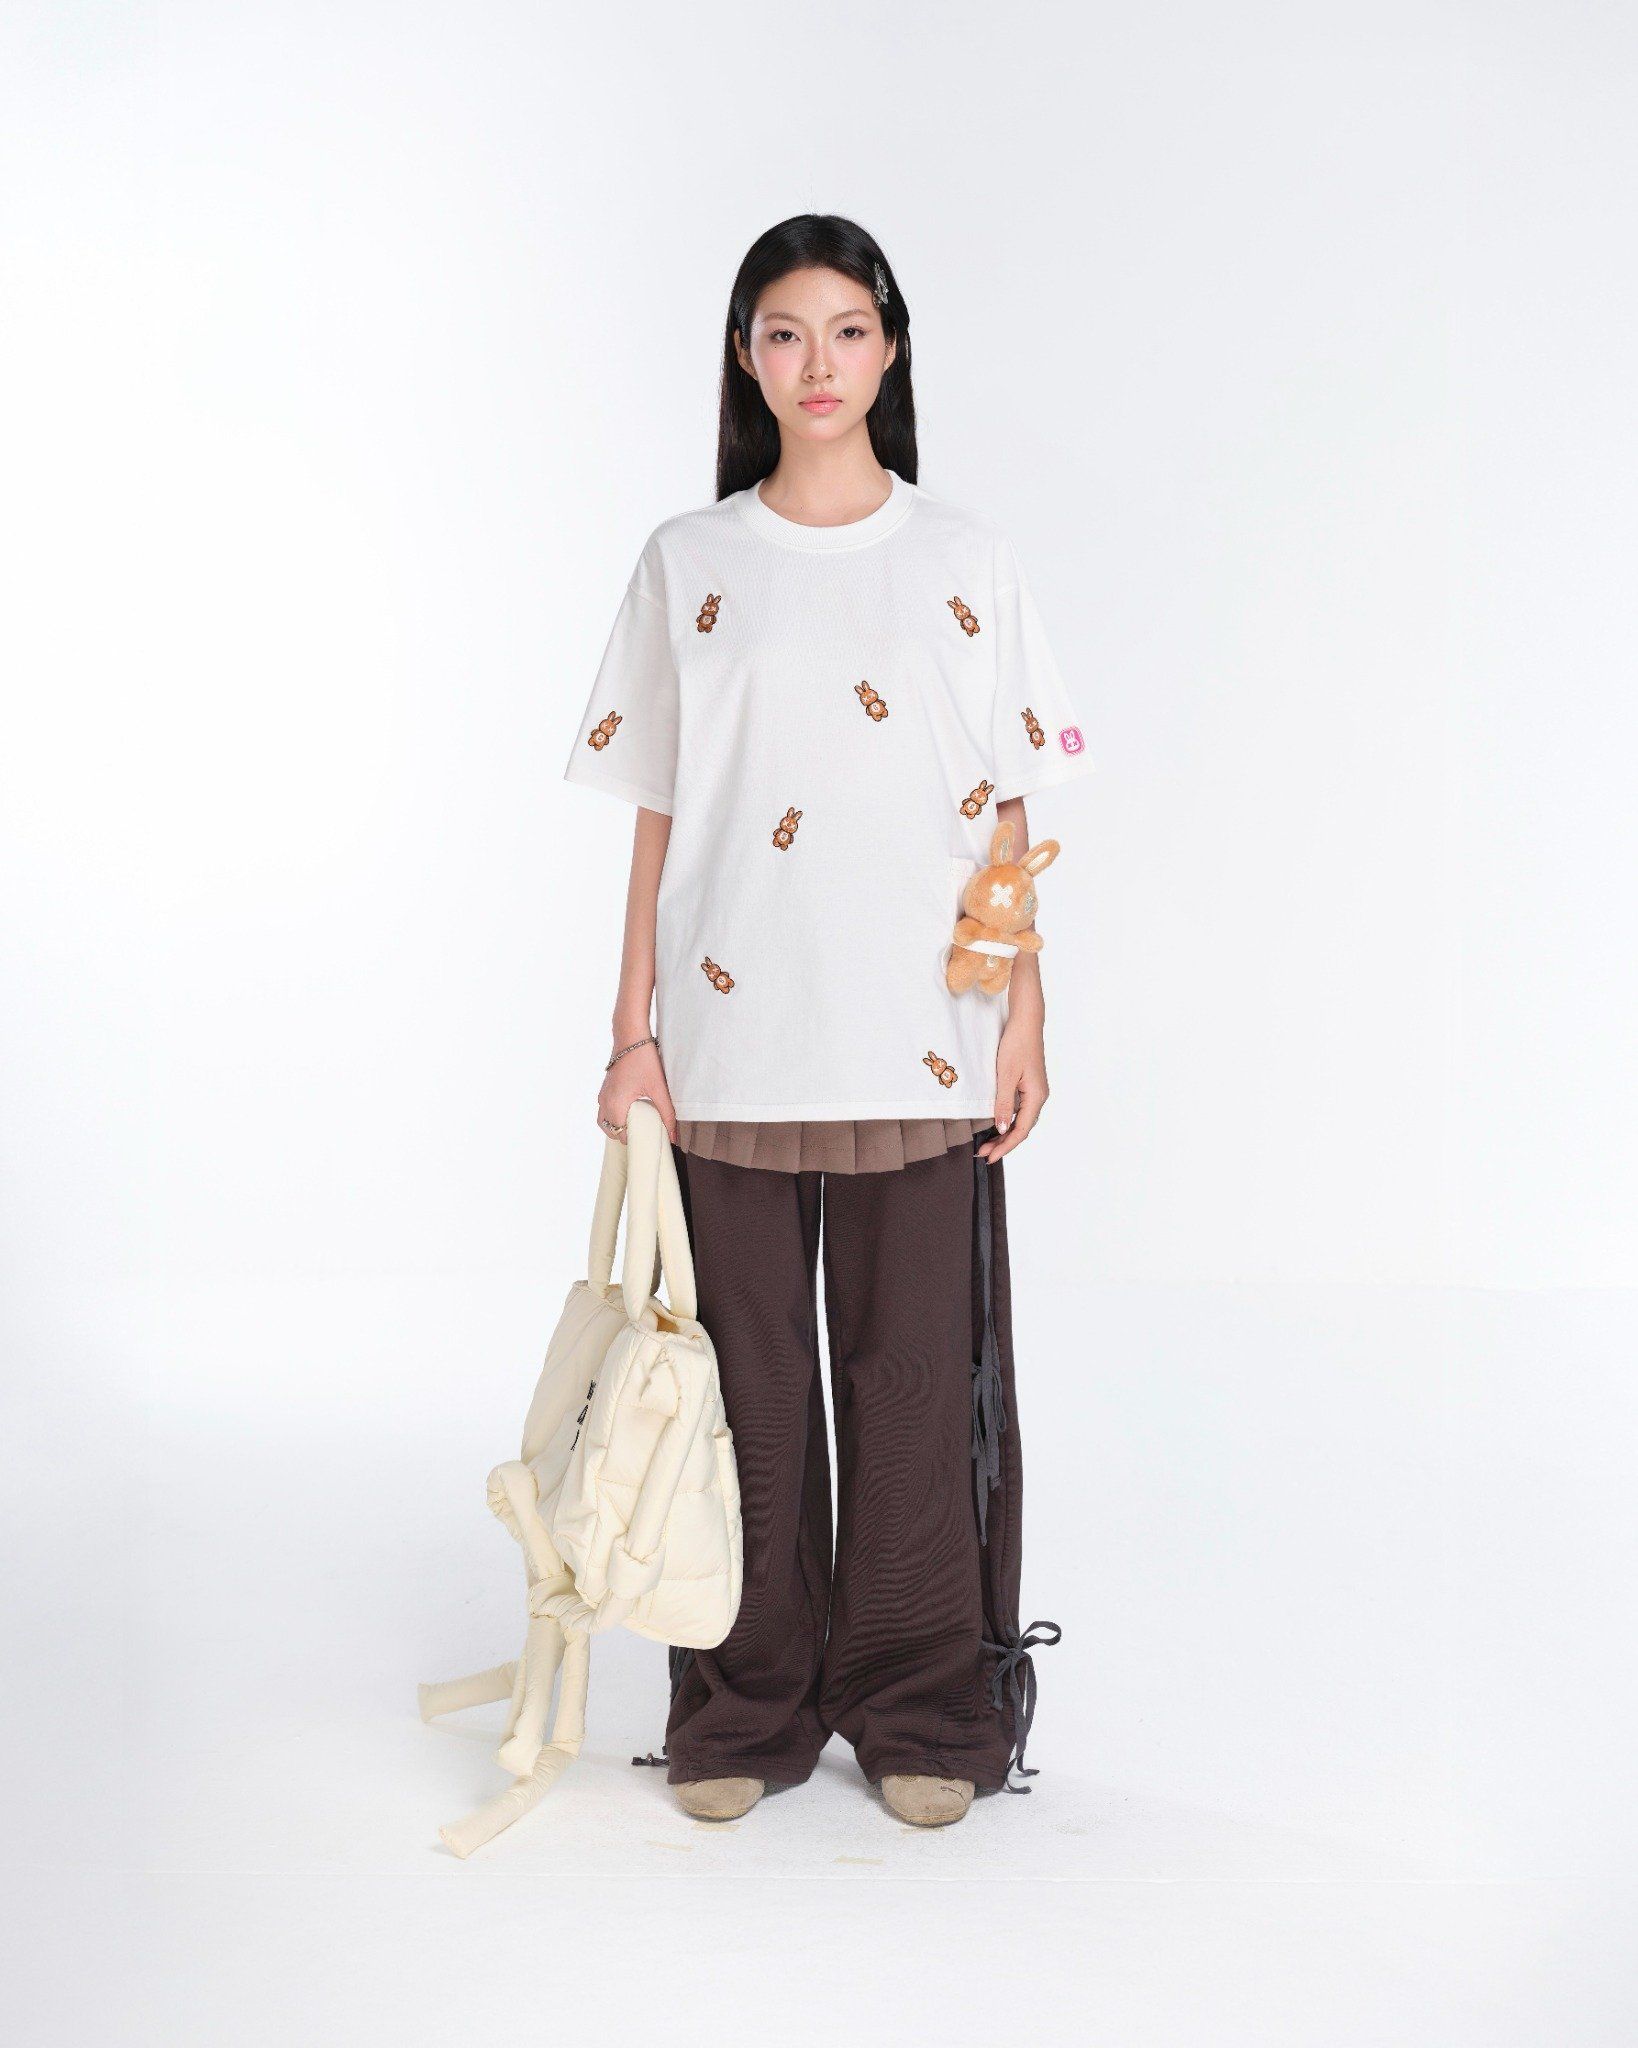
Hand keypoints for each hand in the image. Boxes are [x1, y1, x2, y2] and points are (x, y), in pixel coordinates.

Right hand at [597, 1040, 678, 1145]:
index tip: (649, 1140)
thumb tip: (674, 1136)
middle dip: (627, 1134)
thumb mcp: (658, 1089)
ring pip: (606, 1121)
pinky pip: (605, 1110)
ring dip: (619, 1125)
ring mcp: (603, 1095)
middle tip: (645, 1132)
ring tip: (638, 1123)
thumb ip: (667, 1114)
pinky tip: (632, 1110)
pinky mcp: (605, 1088)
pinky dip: (615, 1115)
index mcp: (615, 1105)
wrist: (630, 1036)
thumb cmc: (643, 1059)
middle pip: (611, 1131)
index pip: (621, 1136)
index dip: (635, 1140)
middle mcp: (604, 1102)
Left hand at [978, 1019, 1047, 1161]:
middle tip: (983, 1153)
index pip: (1021, 1131)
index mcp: (1036, 1097)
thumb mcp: (1005, 1075)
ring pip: (1021, 1120)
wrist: (1026, 1022)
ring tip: (986, 1143)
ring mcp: (1035, 1091)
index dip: (1005, 1147)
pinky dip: (1008, 1120)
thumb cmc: (1016, 1044)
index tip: (989, 1157)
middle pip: (1022, 1128)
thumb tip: (1003, 1129)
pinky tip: (996, 1124)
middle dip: (1003, 1143)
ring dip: (1004, 1133)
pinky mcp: (1029, 1085)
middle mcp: (1039, 1097)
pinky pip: (1020, 1110)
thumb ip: (1004, 1103)